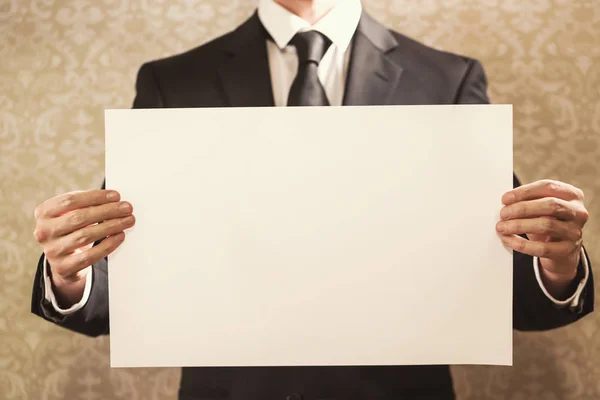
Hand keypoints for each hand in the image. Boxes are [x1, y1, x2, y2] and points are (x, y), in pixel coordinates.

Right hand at [33, 190, 134, 302]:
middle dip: (107, 211)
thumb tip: (115, 200)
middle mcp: (43, 232)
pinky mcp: (63, 267)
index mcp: (44, 213)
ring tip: (128, 220)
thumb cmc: (72, 230)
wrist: (64, 261)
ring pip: (85, 236)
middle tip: (127, 208)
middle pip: (79, 217)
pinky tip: (120, 236)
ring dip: (111, 226)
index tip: (116, 196)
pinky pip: (90, 256)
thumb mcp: (71, 214)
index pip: (70, 201)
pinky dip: (108, 245)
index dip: (95, 197)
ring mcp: (52, 251)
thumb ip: (87, 205)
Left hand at [496, 180, 587, 294]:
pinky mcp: (568, 250)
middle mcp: (578, 212)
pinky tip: (508, 240)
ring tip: (502, 227)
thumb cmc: (547, 222)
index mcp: (572, 195)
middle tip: (503, 214)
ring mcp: (575, 232)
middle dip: (522, 208)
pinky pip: (542, 248)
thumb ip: (528, 201)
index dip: (524, 192)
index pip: (548, 187)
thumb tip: (505, 203)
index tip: (505, 199)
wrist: (561, 250)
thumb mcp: (541, 209)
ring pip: (546, 225)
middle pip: (550, 205)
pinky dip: (521, 244)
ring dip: (519, 225)